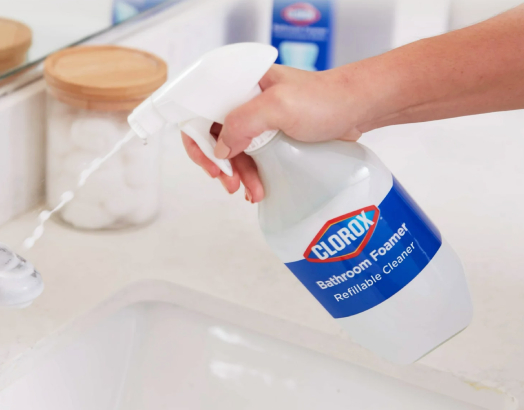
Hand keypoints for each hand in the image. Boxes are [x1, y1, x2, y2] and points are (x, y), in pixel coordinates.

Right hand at [181, 63, 368, 202]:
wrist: (361, 108)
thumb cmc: (326, 100)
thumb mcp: (279, 107)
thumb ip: (243, 123)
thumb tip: (221, 149)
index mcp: (242, 84)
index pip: (204, 110)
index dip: (199, 139)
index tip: (212, 165)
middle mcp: (247, 100)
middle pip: (217, 135)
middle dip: (221, 164)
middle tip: (229, 184)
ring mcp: (262, 120)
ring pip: (237, 151)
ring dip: (239, 174)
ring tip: (252, 193)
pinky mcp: (276, 137)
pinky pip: (255, 158)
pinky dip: (253, 175)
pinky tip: (258, 189)